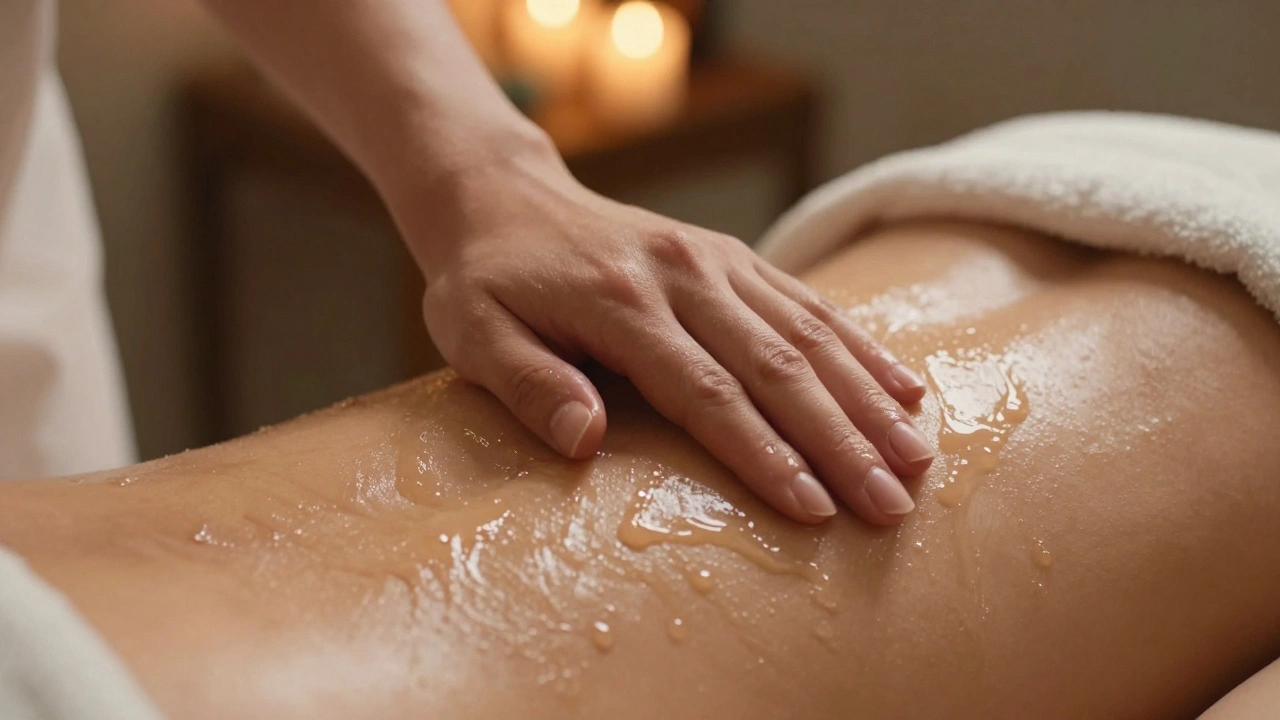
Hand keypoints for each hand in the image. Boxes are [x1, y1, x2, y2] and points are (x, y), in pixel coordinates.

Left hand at [394, 143, 934, 524]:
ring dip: (867, 400)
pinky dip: (860, 347)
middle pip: (778, 367)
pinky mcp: (733, 255)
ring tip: (917, 460)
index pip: (708, 392)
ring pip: (809, 333)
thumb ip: (526, 385)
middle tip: (893, 506)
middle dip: (841, 442)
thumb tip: (584, 441)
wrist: (507, 199)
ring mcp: (716, 259)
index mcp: (622, 304)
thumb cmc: (488, 283)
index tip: (817, 510)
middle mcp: (684, 275)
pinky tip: (903, 390)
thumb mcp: (472, 333)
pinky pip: (808, 301)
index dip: (765, 454)